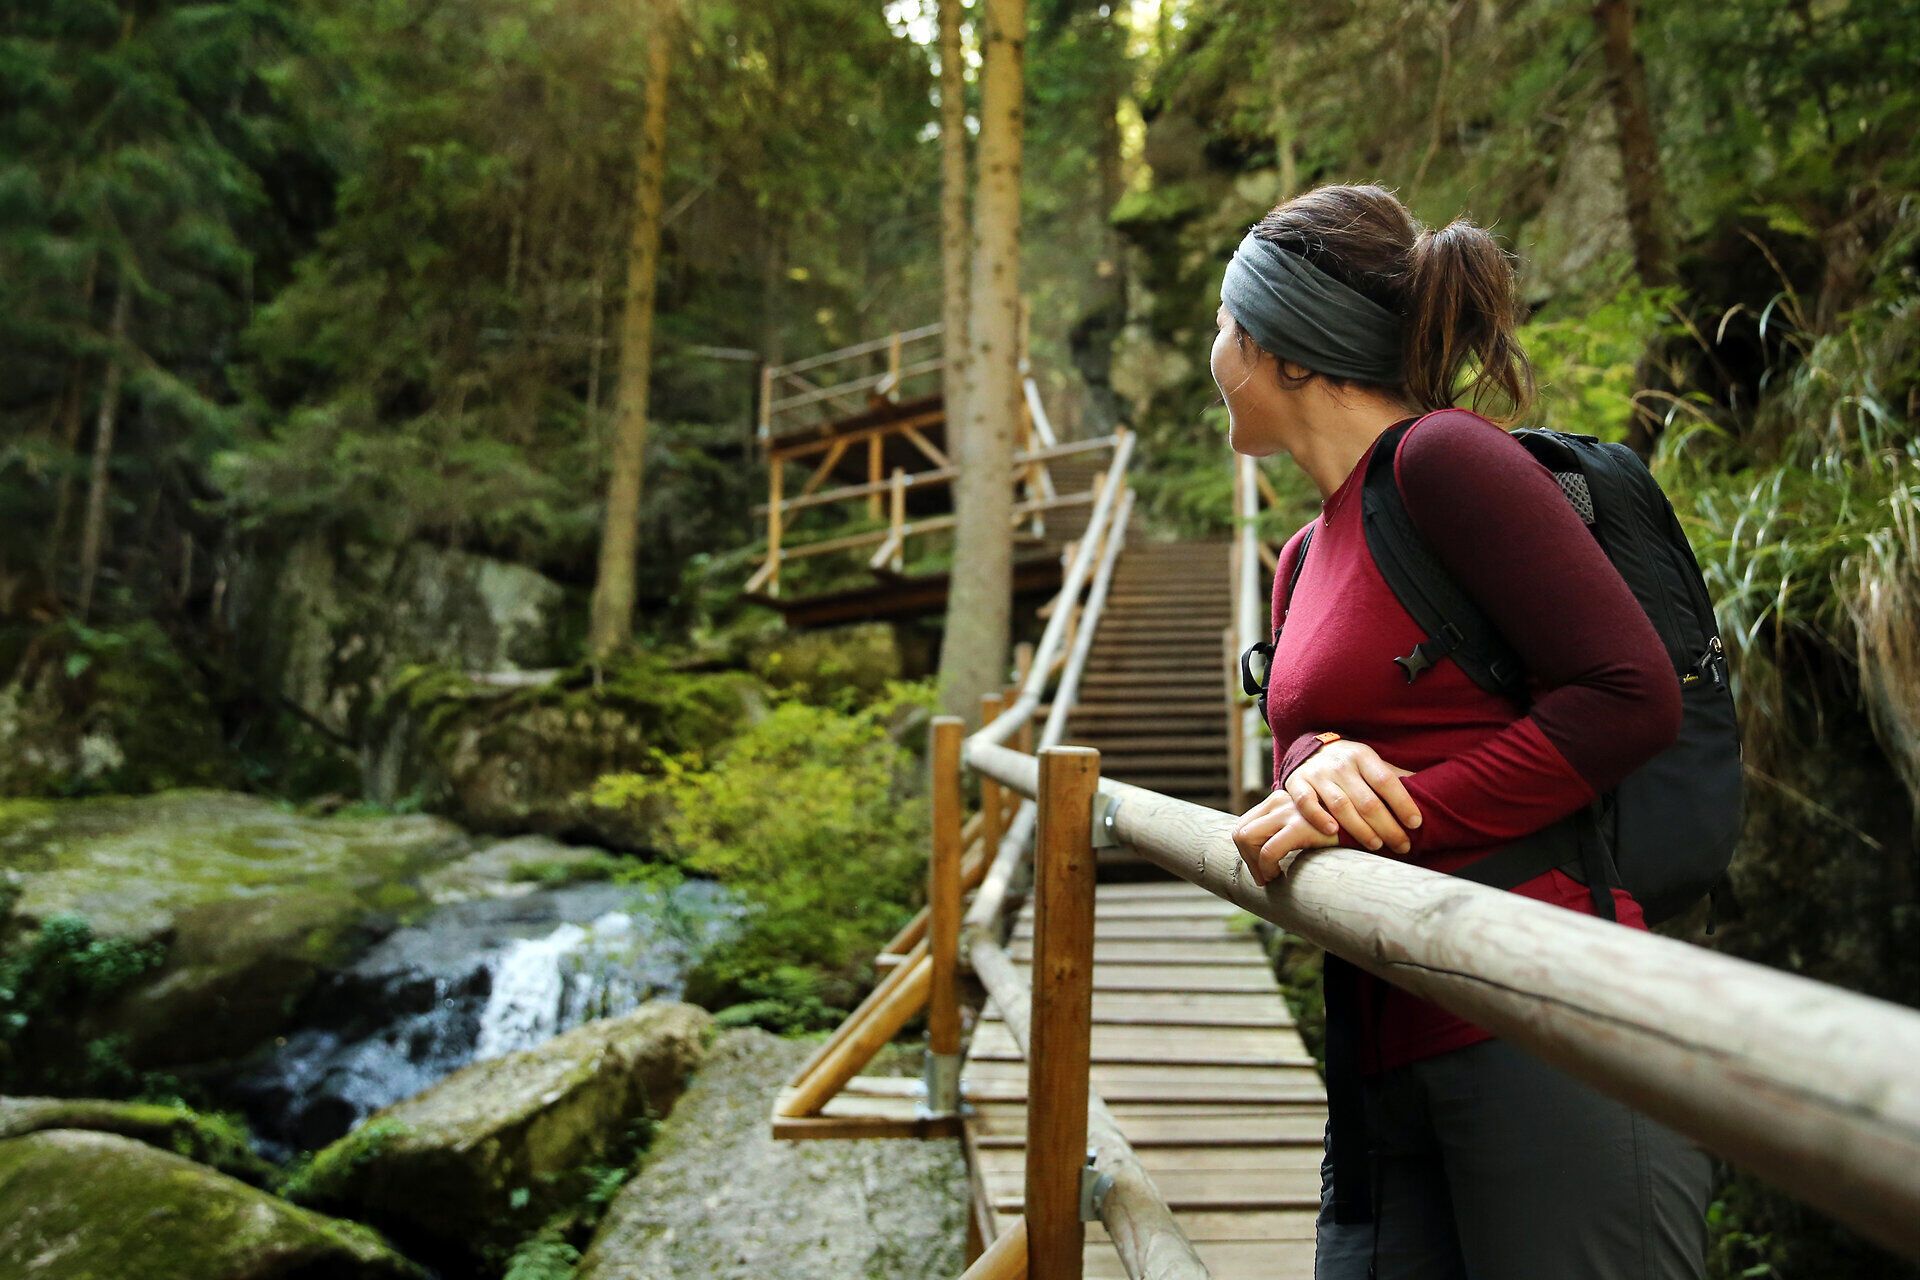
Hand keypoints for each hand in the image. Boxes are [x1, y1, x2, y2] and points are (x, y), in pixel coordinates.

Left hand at [1231, 788, 1347, 886]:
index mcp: (1280, 799)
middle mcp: (1281, 800)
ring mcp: (1289, 811)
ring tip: (1272, 879)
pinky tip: (1281, 878)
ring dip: (1254, 865)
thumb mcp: (1311, 824)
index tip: (1263, 870)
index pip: (1245, 824)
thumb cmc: (1343, 829)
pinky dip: (1266, 869)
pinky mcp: (1301, 827)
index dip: (1246, 851)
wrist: (1375, 822)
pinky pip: (1267, 852)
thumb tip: (1264, 856)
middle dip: (1247, 860)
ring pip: (1245, 838)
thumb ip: (1290, 830)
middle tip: (1265, 878)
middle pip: (1240, 831)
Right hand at [1285, 738, 1422, 854]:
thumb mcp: (1374, 763)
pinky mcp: (1296, 783)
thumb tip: (1433, 793)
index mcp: (1363, 756)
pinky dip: (1318, 818)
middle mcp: (1340, 763)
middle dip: (1387, 826)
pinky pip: (1306, 803)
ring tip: (1377, 845)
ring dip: (1360, 829)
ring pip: (1340, 806)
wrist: (1311, 749)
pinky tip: (1332, 833)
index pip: (1386, 781)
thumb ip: (1397, 778)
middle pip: (1367, 800)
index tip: (1416, 823)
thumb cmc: (1351, 764)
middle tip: (1403, 845)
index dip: (1402, 803)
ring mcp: (1317, 773)